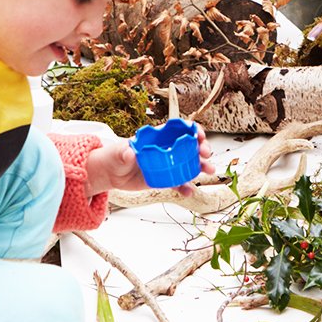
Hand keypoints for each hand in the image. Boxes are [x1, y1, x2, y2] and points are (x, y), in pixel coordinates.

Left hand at [86, 135, 216, 195]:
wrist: (111, 174)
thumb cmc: (114, 157)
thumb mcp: (118, 153)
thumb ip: (124, 152)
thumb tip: (130, 152)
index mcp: (158, 137)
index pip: (179, 129)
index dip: (192, 129)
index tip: (199, 135)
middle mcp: (166, 148)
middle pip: (189, 145)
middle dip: (201, 148)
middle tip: (206, 154)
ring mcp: (167, 163)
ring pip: (189, 163)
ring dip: (201, 166)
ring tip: (210, 170)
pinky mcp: (164, 178)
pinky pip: (178, 182)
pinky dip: (184, 187)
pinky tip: (189, 192)